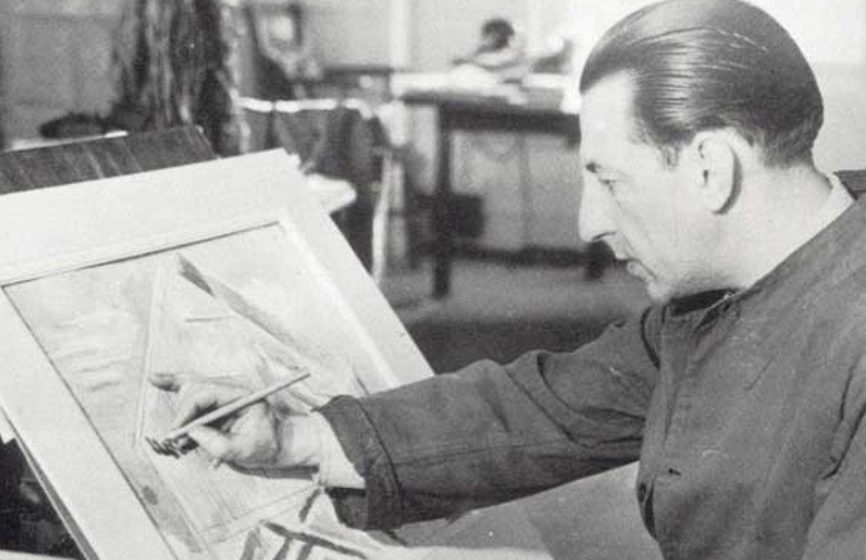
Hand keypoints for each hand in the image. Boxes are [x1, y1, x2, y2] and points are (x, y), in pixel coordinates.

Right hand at [149, 373, 320, 469]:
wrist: (282, 445)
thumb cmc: (268, 446)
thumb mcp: (244, 450)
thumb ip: (217, 443)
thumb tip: (191, 432)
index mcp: (243, 394)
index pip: (205, 393)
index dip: (187, 412)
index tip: (177, 433)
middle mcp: (233, 387)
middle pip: (195, 389)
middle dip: (183, 414)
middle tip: (177, 439)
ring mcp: (225, 391)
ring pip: (191, 390)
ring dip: (182, 411)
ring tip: (175, 426)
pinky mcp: (219, 398)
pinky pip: (194, 388)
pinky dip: (175, 384)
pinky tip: (156, 379)